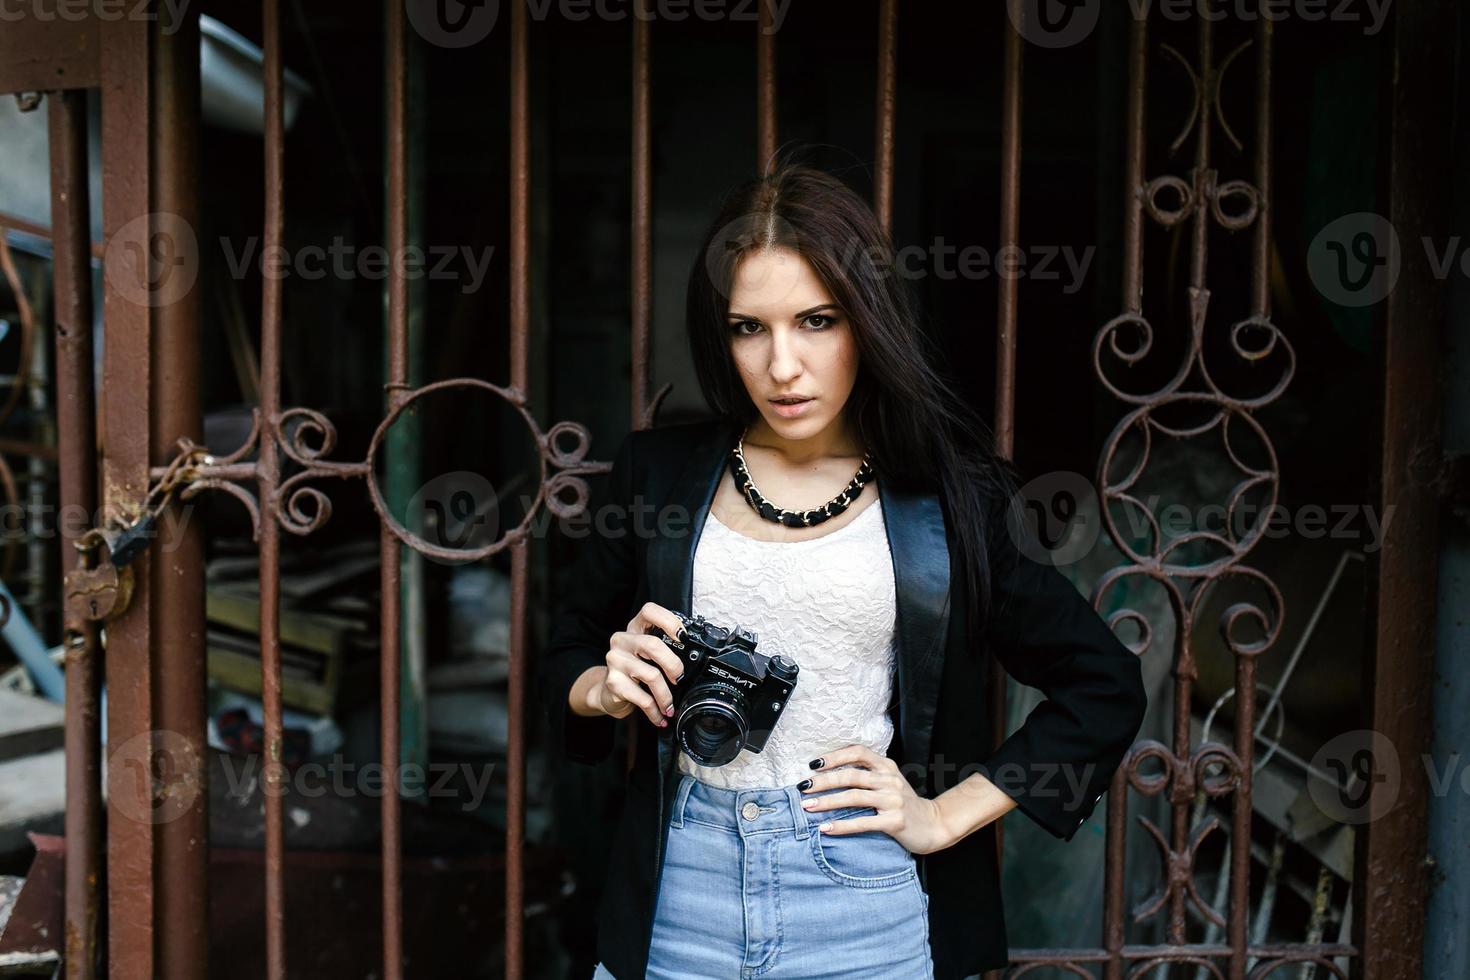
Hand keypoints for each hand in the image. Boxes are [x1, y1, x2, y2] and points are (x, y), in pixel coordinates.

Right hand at [589, 602, 687, 727]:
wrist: (609, 694)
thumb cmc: (634, 672)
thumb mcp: (647, 656)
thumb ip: (664, 651)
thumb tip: (692, 663)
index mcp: (635, 629)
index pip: (649, 611)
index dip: (668, 620)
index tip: (682, 636)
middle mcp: (622, 640)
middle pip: (653, 644)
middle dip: (673, 665)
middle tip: (679, 678)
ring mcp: (615, 660)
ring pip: (651, 675)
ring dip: (666, 696)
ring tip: (670, 706)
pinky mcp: (613, 682)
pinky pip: (642, 698)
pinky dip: (655, 711)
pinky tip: (659, 716)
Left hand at [797, 744, 954, 854]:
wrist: (934, 824)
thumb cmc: (903, 803)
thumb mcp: (889, 782)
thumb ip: (867, 774)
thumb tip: (829, 773)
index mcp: (886, 766)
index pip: (858, 752)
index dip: (834, 756)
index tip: (813, 764)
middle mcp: (890, 780)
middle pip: (851, 775)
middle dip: (823, 781)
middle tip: (803, 787)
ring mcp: (894, 800)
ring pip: (854, 797)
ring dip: (827, 801)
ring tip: (807, 806)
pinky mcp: (895, 821)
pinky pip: (863, 822)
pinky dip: (842, 825)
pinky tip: (825, 827)